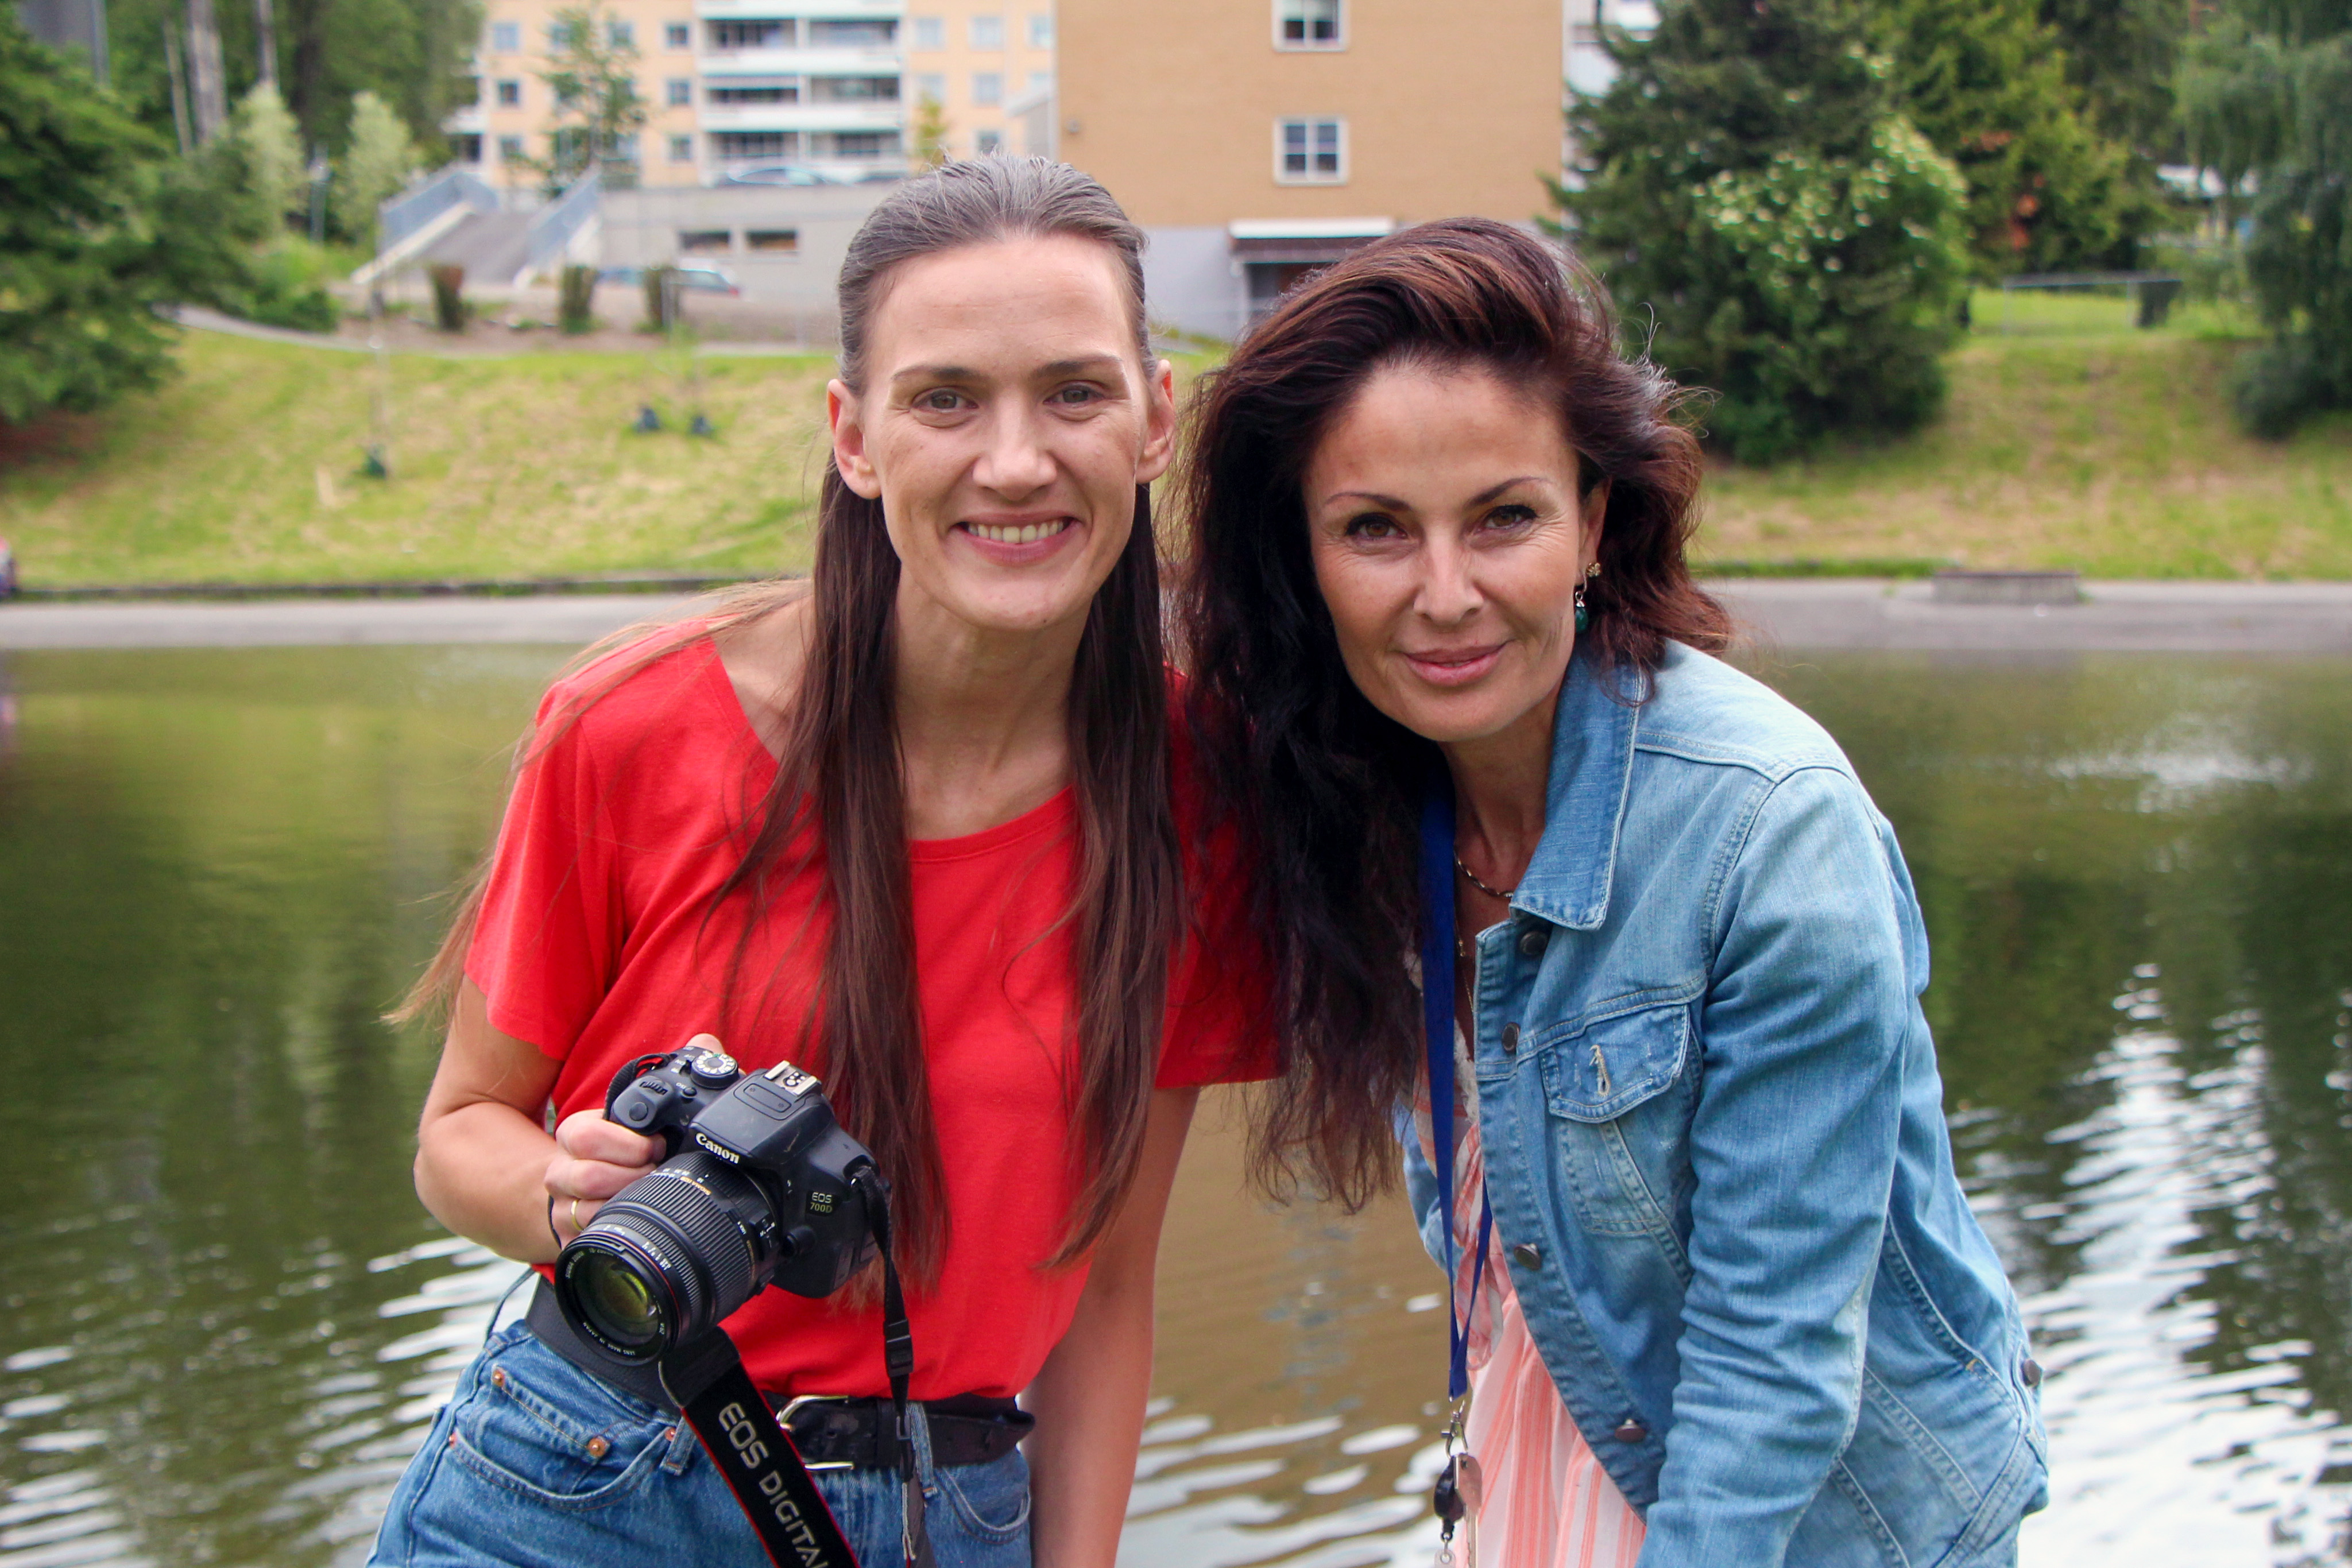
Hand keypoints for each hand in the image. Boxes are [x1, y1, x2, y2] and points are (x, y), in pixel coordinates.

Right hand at [545, 1106, 661, 1238]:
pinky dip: (618, 1228)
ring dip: (628, 1204)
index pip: (588, 1137)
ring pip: (590, 1211)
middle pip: (589, 1178)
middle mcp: (558, 1172)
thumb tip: (668, 1125)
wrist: (583, 1181)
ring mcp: (559, 1206)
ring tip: (644, 1193)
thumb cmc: (614, 1150)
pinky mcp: (566, 1235)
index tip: (655, 1148)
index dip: (630, 1145)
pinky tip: (631, 1215)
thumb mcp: (622, 1126)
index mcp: (570, 1135)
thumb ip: (640, 1123)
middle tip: (652, 1173)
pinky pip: (591, 1237)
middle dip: (633, 1176)